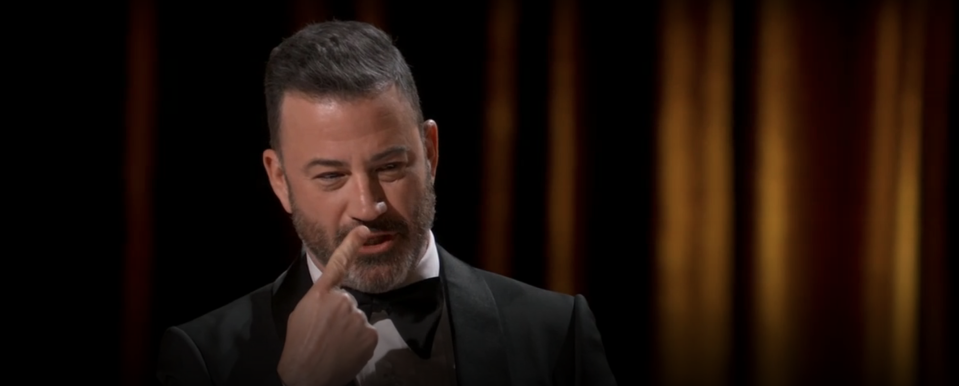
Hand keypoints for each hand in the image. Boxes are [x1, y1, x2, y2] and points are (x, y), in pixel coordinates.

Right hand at [277, 226, 377, 385]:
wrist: (307, 376)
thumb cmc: (299, 345)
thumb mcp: (301, 313)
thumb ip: (320, 300)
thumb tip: (332, 298)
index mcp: (321, 294)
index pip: (338, 264)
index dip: (351, 245)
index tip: (364, 230)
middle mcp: (342, 300)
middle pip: (348, 302)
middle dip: (341, 316)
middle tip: (326, 333)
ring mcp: (357, 317)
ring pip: (358, 319)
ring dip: (349, 330)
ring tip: (333, 344)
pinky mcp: (370, 334)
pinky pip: (367, 334)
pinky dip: (359, 342)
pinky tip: (345, 351)